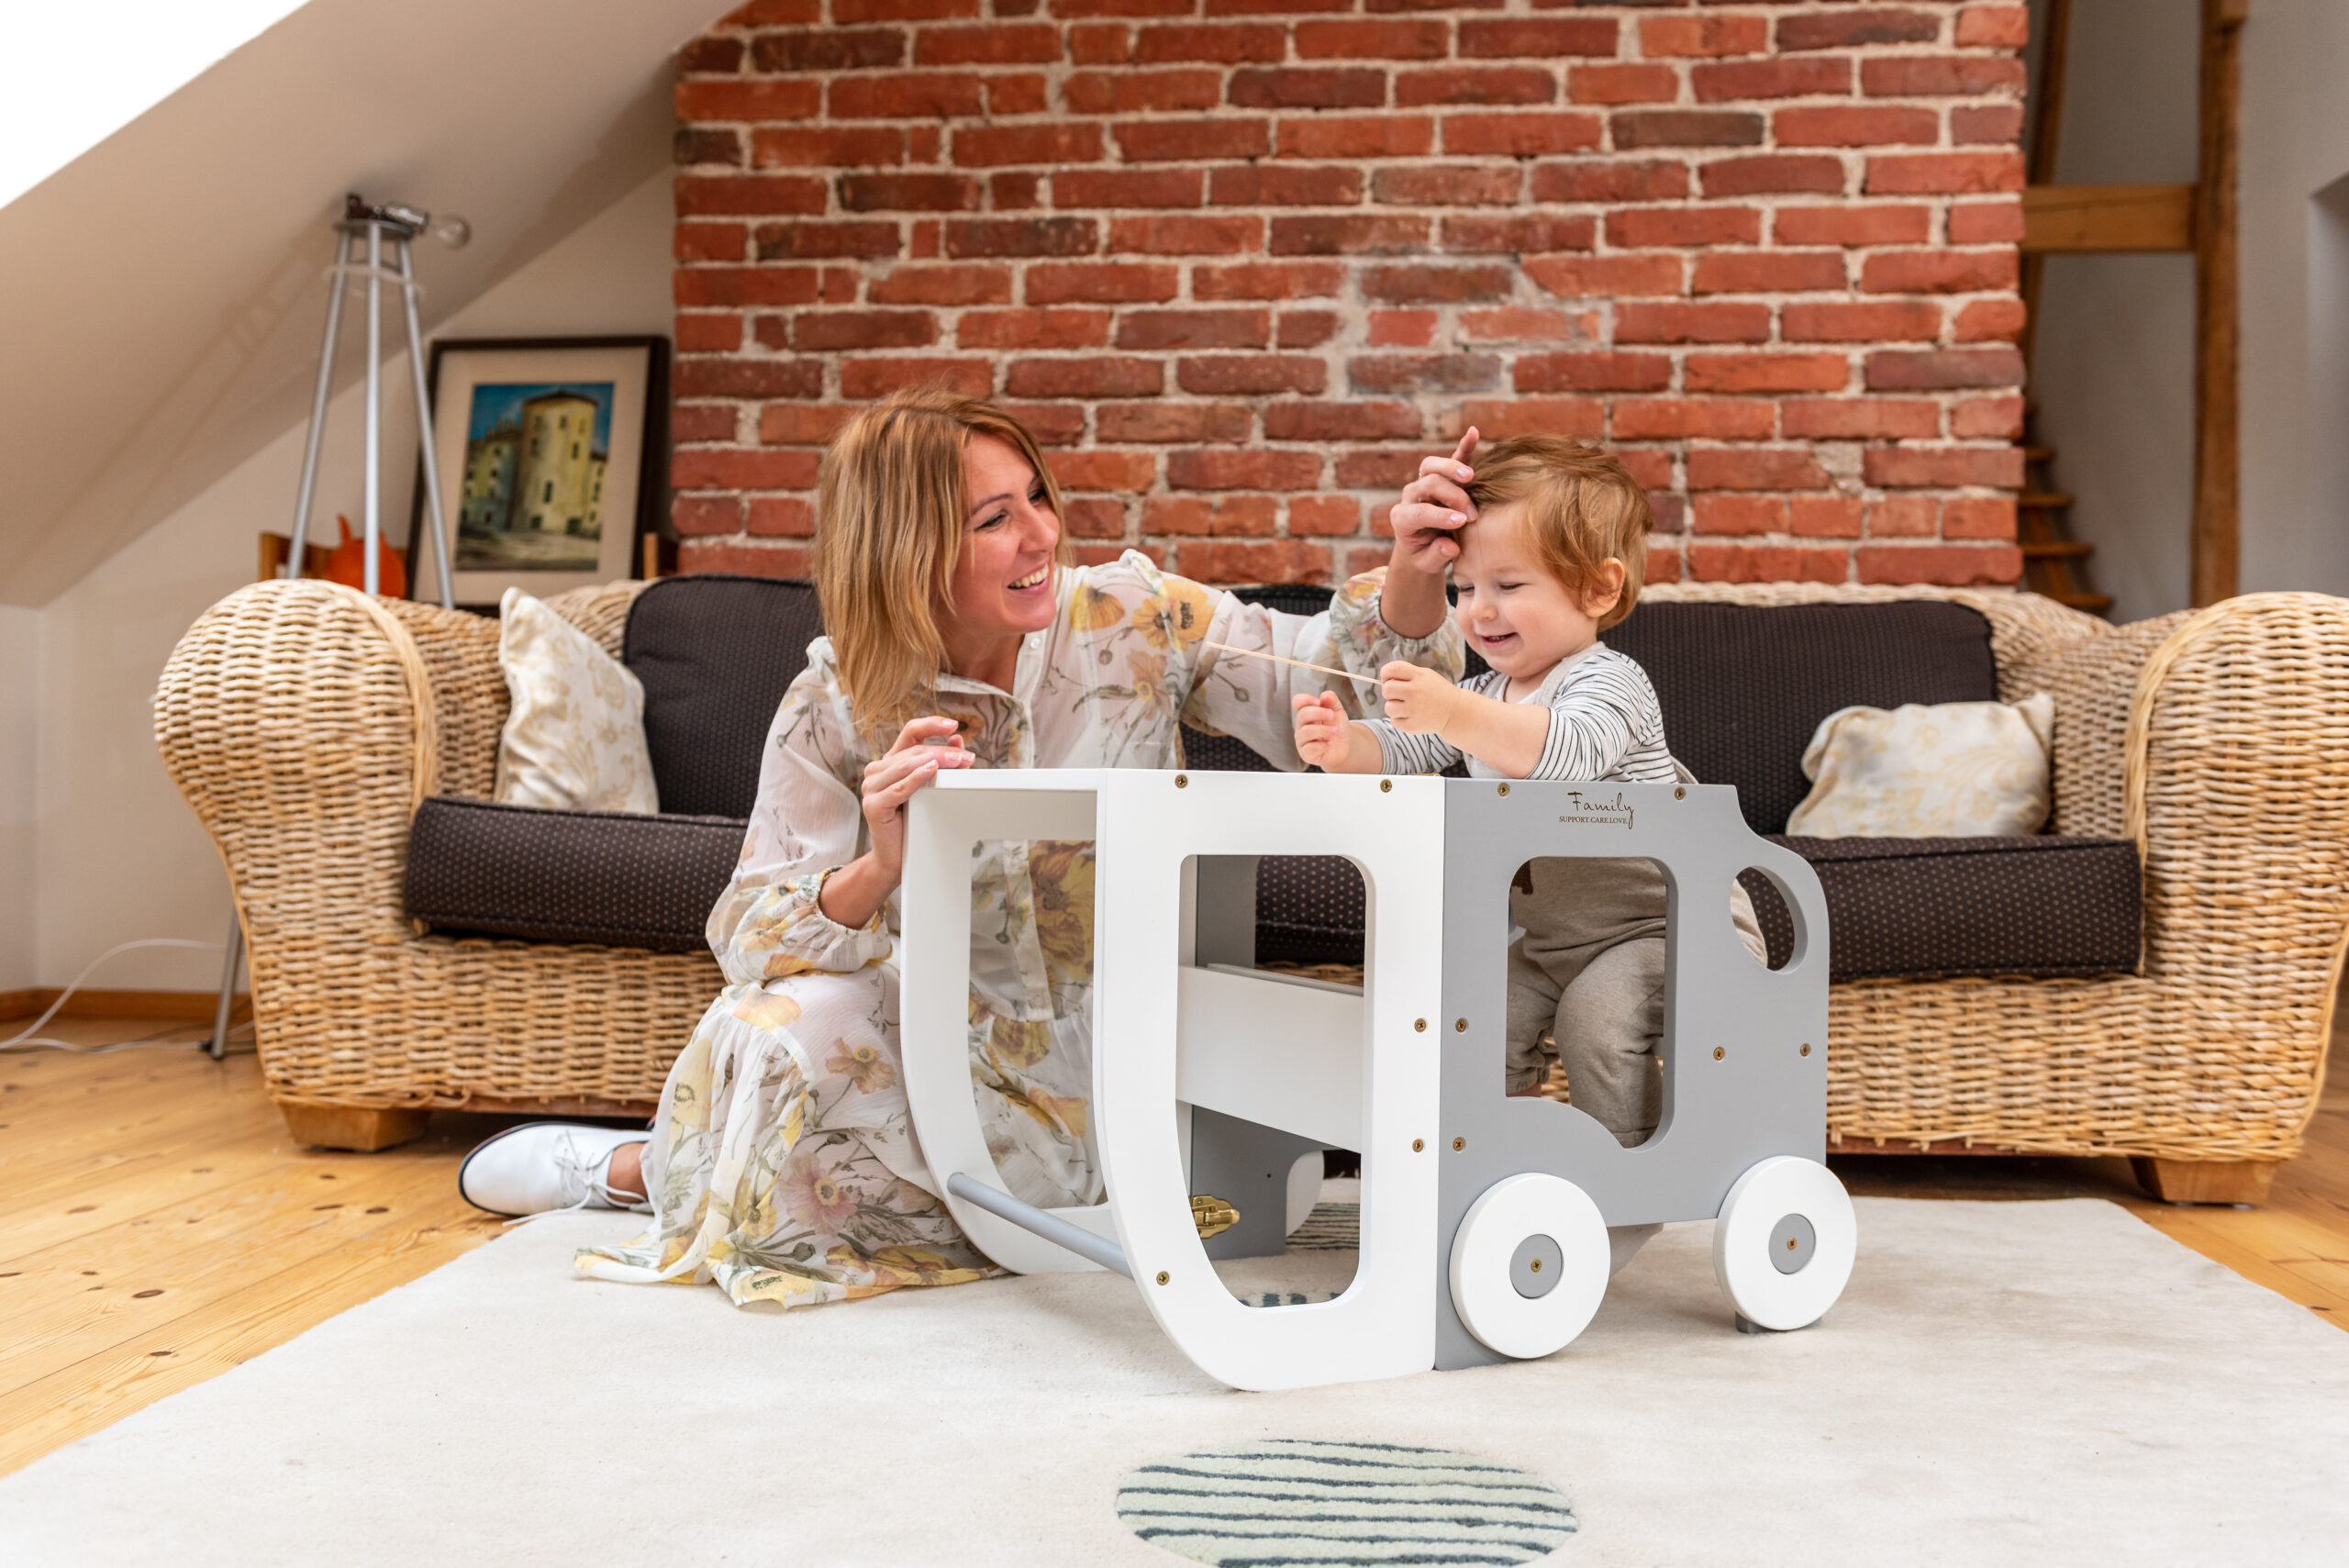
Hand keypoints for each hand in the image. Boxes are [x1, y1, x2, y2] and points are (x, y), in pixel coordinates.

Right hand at [858, 716, 972, 879]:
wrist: (897, 857)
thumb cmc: (914, 822)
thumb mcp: (932, 787)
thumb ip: (943, 764)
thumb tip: (958, 740)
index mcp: (890, 762)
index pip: (909, 733)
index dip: (930, 725)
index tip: (953, 725)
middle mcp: (876, 770)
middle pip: (912, 751)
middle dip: (941, 752)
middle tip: (965, 757)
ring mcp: (871, 787)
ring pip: (905, 766)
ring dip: (934, 761)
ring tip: (957, 762)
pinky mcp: (873, 805)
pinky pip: (899, 788)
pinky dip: (917, 778)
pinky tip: (932, 770)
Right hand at [1291, 691, 1352, 770]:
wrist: (1343, 747)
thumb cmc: (1337, 728)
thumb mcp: (1338, 711)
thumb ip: (1332, 701)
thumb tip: (1325, 695)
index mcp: (1307, 712)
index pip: (1297, 702)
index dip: (1305, 699)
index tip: (1318, 702)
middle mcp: (1302, 725)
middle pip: (1302, 715)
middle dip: (1318, 713)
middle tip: (1331, 714)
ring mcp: (1302, 740)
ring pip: (1305, 732)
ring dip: (1322, 730)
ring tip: (1334, 731)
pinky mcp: (1306, 753)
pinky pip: (1310, 748)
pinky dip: (1322, 745)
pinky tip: (1329, 744)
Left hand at [1379, 661, 1459, 736]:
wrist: (1455, 712)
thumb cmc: (1436, 692)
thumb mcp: (1425, 675)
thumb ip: (1405, 674)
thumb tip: (1383, 681)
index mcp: (1419, 676)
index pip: (1391, 669)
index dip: (1385, 673)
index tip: (1388, 679)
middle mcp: (1415, 692)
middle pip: (1386, 689)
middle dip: (1390, 692)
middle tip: (1400, 695)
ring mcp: (1414, 710)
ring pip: (1388, 707)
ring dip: (1394, 707)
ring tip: (1407, 707)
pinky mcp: (1413, 726)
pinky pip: (1393, 721)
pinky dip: (1399, 720)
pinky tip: (1411, 716)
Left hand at [1390, 428, 1480, 576]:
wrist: (1422, 545)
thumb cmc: (1425, 555)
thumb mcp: (1427, 563)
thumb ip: (1437, 556)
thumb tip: (1450, 546)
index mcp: (1403, 519)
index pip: (1419, 512)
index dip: (1440, 516)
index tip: (1461, 521)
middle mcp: (1411, 497)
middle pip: (1428, 484)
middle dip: (1452, 497)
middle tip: (1472, 515)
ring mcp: (1425, 483)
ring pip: (1432, 466)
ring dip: (1451, 468)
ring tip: (1470, 477)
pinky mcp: (1442, 476)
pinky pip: (1451, 458)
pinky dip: (1463, 447)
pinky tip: (1473, 432)